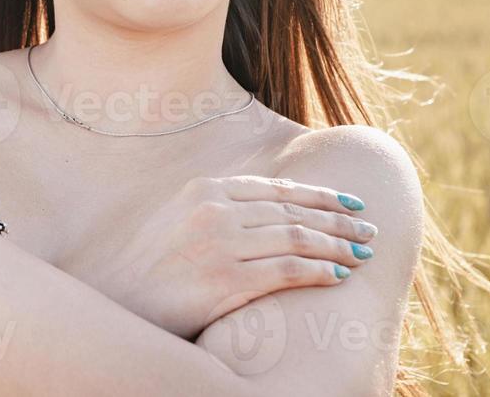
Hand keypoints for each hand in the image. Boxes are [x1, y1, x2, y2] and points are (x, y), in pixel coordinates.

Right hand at [98, 174, 378, 338]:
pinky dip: (320, 270)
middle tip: (369, 227)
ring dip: (338, 244)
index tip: (349, 201)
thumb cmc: (152, 265)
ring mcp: (222, 243)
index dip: (318, 195)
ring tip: (363, 253)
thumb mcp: (180, 219)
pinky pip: (288, 270)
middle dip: (338, 218)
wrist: (120, 300)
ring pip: (298, 237)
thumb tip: (268, 208)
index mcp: (205, 190)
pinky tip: (338, 275)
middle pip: (293, 211)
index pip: (277, 189)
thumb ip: (219, 207)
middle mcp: (215, 209)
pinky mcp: (228, 279)